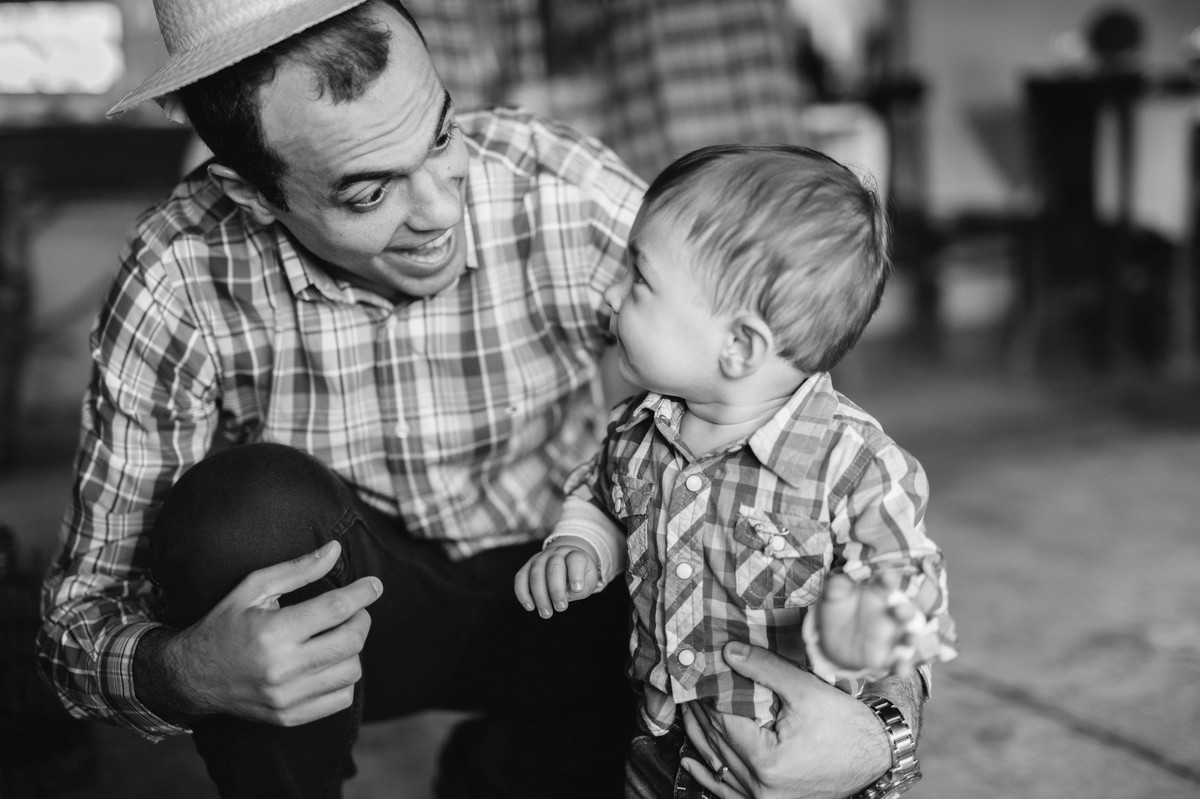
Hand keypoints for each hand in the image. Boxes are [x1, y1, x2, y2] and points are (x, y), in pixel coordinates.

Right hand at [143, 540, 381, 726]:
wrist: (193, 676)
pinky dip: (344, 678)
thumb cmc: (226, 624)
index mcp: (272, 631)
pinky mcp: (289, 717)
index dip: (362, 593)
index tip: (374, 585)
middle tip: (355, 610)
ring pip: (351, 671)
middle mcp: (281, 668)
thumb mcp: (253, 588)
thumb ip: (297, 569)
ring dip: (353, 649)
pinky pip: (340, 698)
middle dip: (362, 619)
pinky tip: (329, 662)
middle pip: (350, 641)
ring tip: (338, 636)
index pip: (335, 608)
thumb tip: (335, 549)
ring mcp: (286, 697)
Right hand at [513, 540, 599, 617]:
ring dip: (540, 596)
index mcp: (574, 555)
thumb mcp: (588, 581)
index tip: (577, 589)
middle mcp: (556, 554)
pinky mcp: (527, 567)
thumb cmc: (580, 574)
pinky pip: (520, 578)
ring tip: (546, 613)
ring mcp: (540, 559)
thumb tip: (565, 595)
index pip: (575, 560)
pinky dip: (523, 594)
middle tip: (561, 607)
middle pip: (554, 568)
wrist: (566, 560)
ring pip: (536, 574)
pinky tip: (530, 607)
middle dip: (556, 590)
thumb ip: (581, 590)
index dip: (576, 574)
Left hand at [680, 642, 890, 798]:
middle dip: (700, 713)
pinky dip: (710, 776)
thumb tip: (727, 652)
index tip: (696, 674)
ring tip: (687, 712)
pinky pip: (729, 792)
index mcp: (767, 761)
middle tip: (685, 687)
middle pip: (717, 744)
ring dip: (700, 739)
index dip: (708, 694)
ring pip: (719, 766)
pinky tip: (693, 762)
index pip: (723, 720)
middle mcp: (761, 787)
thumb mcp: (804, 690)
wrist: (878, 756)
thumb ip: (764, 669)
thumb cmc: (847, 725)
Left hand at [813, 572, 923, 677]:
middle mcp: (890, 614)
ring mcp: (891, 636)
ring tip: (911, 639)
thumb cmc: (838, 608)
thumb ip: (838, 585)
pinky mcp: (886, 657)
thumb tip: (846, 577)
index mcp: (879, 593)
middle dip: (906, 611)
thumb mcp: (834, 594)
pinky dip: (902, 667)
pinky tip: (900, 670)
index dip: (888, 580)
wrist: (830, 637)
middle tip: (900, 611)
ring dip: (912, 638)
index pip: (887, 584)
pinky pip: (898, 663)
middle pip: (905, 611)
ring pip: (908, 637)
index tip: (887, 577)